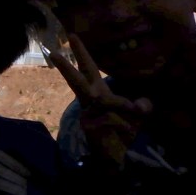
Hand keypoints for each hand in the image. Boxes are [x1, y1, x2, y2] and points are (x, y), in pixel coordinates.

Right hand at [41, 22, 151, 166]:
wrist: (117, 158)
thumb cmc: (124, 133)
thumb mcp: (138, 115)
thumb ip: (142, 105)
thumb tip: (141, 104)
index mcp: (98, 93)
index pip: (89, 70)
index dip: (82, 53)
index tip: (73, 36)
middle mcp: (88, 101)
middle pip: (77, 81)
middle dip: (66, 67)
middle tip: (53, 52)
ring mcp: (86, 115)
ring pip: (102, 100)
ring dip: (122, 105)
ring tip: (135, 111)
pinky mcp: (89, 128)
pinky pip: (109, 119)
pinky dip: (124, 123)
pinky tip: (128, 131)